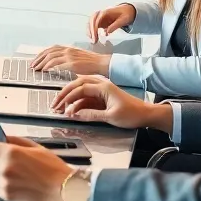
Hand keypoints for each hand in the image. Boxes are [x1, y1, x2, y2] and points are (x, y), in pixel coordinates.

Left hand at [0, 138, 74, 200]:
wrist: (64, 190)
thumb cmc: (52, 167)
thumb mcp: (34, 147)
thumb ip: (14, 141)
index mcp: (10, 152)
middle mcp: (3, 167)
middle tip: (0, 161)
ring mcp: (4, 183)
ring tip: (9, 174)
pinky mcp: (6, 196)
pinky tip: (12, 183)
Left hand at [31, 46, 108, 75]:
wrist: (101, 63)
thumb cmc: (91, 63)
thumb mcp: (77, 57)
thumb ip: (67, 59)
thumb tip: (57, 64)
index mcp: (68, 49)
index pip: (51, 49)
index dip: (41, 54)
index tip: (35, 60)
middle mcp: (68, 50)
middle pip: (48, 52)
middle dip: (38, 59)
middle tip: (32, 66)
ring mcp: (70, 56)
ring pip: (50, 58)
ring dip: (41, 63)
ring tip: (36, 69)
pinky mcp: (72, 63)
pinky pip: (57, 64)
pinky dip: (49, 66)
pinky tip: (45, 70)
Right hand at [51, 76, 172, 132]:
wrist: (146, 114)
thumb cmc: (132, 114)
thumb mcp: (110, 116)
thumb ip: (91, 114)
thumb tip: (74, 114)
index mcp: (104, 87)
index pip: (81, 88)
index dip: (69, 96)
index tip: (61, 106)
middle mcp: (101, 85)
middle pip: (78, 84)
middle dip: (65, 93)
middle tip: (55, 103)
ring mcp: (101, 90)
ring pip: (81, 89)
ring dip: (70, 97)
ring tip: (60, 106)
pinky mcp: (102, 97)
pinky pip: (87, 97)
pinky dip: (78, 102)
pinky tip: (72, 109)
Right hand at [88, 4, 135, 41]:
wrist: (127, 10)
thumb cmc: (126, 14)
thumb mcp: (123, 19)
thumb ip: (115, 26)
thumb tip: (107, 32)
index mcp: (106, 12)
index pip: (97, 19)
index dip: (94, 28)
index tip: (95, 36)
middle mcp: (101, 14)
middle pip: (91, 21)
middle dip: (90, 31)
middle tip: (93, 40)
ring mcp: (100, 18)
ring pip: (90, 23)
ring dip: (90, 32)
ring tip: (93, 40)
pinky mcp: (100, 22)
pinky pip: (93, 26)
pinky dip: (92, 32)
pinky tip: (94, 38)